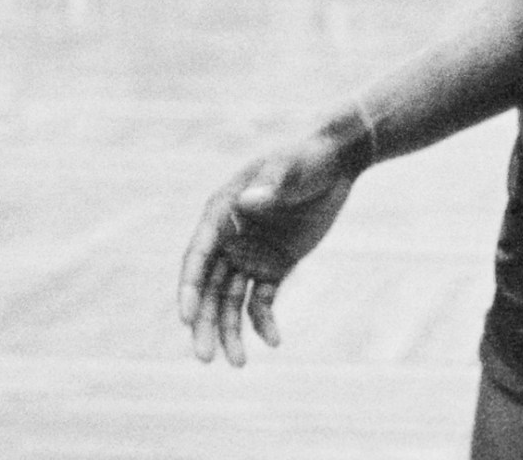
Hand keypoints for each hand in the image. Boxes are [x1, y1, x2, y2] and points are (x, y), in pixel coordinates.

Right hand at [176, 135, 355, 367]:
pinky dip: (264, 322)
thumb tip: (248, 202)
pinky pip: (262, 300)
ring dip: (230, 331)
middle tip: (205, 358)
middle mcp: (229, 238)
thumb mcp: (290, 168)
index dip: (189, 289)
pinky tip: (274, 341)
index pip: (197, 256)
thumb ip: (270, 185)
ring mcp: (250, 254)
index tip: (186, 318)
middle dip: (204, 323)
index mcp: (222, 212)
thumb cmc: (307, 158)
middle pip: (208, 288)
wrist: (336, 162)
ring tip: (238, 364)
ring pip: (230, 301)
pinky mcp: (273, 266)